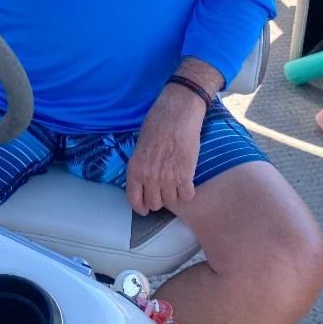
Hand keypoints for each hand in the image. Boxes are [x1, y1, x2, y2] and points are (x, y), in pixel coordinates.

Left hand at [125, 85, 205, 214]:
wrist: (177, 114)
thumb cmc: (157, 124)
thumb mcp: (140, 147)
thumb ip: (141, 167)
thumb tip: (145, 182)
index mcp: (135, 169)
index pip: (134, 200)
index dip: (140, 207)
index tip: (145, 209)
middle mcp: (150, 177)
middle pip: (155, 204)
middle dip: (159, 199)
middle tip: (164, 190)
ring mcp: (168, 178)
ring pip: (171, 201)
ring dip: (174, 194)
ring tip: (176, 181)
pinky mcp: (185, 176)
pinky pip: (187, 196)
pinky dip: (188, 191)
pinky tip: (187, 181)